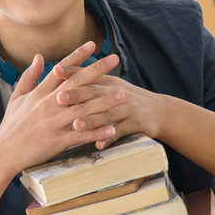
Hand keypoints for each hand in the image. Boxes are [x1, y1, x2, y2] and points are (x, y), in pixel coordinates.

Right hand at [0, 42, 127, 171]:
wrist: (4, 152)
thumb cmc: (11, 125)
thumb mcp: (16, 97)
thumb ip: (29, 76)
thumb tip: (38, 57)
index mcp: (40, 93)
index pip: (62, 70)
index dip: (77, 56)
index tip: (92, 44)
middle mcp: (48, 104)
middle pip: (76, 84)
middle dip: (97, 70)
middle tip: (114, 59)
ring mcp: (54, 123)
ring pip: (83, 109)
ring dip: (104, 102)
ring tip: (122, 95)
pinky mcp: (57, 141)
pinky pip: (81, 136)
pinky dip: (97, 133)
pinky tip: (112, 128)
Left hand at [54, 69, 168, 148]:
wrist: (159, 111)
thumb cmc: (126, 97)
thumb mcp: (110, 85)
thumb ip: (87, 80)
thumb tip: (57, 72)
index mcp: (107, 82)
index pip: (87, 74)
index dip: (72, 72)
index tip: (55, 70)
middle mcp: (116, 92)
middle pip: (95, 92)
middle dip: (77, 95)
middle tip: (59, 98)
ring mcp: (127, 109)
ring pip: (107, 114)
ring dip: (91, 120)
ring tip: (76, 125)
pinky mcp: (136, 124)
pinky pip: (121, 132)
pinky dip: (109, 138)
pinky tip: (98, 144)